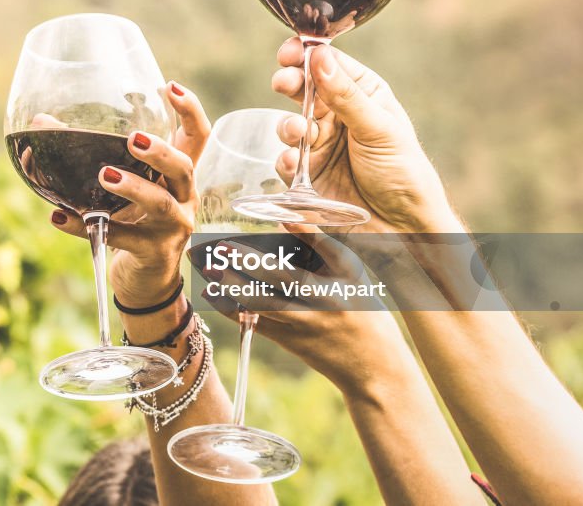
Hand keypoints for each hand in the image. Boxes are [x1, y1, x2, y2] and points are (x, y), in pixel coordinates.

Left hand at [51, 81, 210, 307]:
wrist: (146, 282)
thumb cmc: (134, 223)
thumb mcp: (123, 189)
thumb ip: (92, 156)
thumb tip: (40, 123)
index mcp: (179, 176)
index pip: (198, 137)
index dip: (190, 111)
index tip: (171, 87)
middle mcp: (184, 198)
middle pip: (184, 167)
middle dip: (161, 152)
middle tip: (133, 139)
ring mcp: (171, 228)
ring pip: (160, 204)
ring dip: (134, 187)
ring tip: (105, 175)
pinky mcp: (151, 254)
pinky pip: (118, 237)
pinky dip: (84, 227)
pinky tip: (59, 217)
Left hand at [201, 226, 407, 394]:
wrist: (373, 367)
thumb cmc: (363, 312)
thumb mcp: (354, 276)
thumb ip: (324, 248)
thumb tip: (286, 218)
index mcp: (347, 278)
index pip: (328, 249)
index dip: (307, 231)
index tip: (283, 215)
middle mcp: (326, 300)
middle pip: (284, 277)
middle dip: (251, 260)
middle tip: (223, 246)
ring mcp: (306, 323)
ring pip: (263, 302)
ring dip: (233, 285)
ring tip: (209, 268)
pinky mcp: (291, 341)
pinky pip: (256, 323)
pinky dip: (231, 308)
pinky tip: (211, 293)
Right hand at [272, 38, 457, 232]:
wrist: (403, 227)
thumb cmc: (404, 172)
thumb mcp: (379, 129)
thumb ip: (346, 95)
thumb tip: (319, 56)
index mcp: (363, 94)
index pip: (329, 64)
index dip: (306, 54)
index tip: (289, 52)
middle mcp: (338, 115)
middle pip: (303, 89)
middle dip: (289, 84)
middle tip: (283, 83)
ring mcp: (321, 145)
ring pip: (290, 125)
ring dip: (288, 126)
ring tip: (297, 133)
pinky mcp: (308, 174)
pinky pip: (287, 161)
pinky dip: (287, 160)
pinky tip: (295, 163)